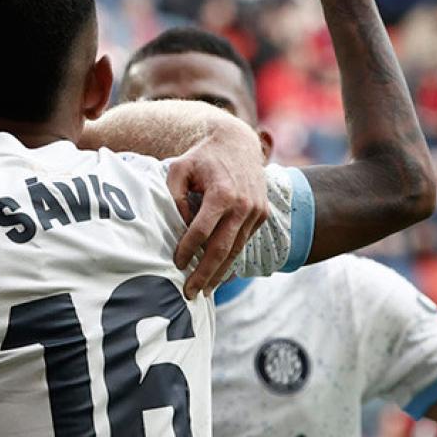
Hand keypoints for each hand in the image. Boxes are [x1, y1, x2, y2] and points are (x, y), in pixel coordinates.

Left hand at [167, 126, 267, 297]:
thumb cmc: (202, 158)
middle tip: (189, 293)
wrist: (237, 143)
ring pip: (236, 250)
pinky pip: (245, 242)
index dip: (186, 250)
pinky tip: (218, 273)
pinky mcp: (263, 214)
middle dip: (205, 273)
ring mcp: (257, 211)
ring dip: (219, 273)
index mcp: (222, 194)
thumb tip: (179, 229)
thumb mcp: (178, 169)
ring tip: (203, 290)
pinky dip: (231, 258)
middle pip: (222, 248)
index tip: (174, 264)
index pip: (201, 232)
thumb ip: (174, 198)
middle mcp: (244, 205)